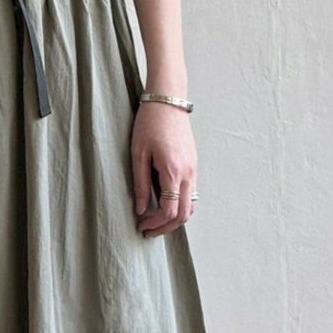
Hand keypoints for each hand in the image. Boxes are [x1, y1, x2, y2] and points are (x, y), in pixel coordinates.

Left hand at [131, 101, 196, 235]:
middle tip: (148, 231)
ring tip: (156, 221)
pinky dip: (181, 206)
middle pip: (184, 214)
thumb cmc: (149, 124)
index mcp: (173, 171)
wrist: (168, 102)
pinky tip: (165, 206)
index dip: (155, 224)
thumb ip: (140, 184)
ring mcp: (194, 170)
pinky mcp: (194, 166)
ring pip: (191, 206)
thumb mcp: (138, 154)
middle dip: (166, 227)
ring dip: (175, 219)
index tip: (141, 226)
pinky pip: (192, 194)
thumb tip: (141, 209)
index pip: (169, 210)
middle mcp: (188, 174)